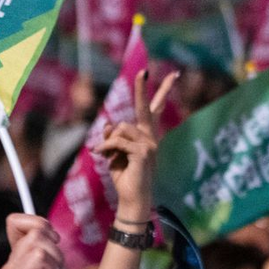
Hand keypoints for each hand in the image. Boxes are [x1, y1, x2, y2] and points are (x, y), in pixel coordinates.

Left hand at [93, 69, 176, 219]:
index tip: (167, 74)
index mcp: (146, 135)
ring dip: (108, 141)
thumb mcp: (114, 154)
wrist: (132, 197)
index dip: (158, 92)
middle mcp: (151, 137)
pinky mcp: (144, 152)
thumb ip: (112, 138)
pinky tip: (101, 155)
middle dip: (143, 89)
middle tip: (144, 71)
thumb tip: (109, 123)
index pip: (153, 110)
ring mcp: (150, 143)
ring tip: (102, 154)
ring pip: (122, 128)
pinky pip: (118, 141)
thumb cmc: (124, 176)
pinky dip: (106, 147)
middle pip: (147, 108)